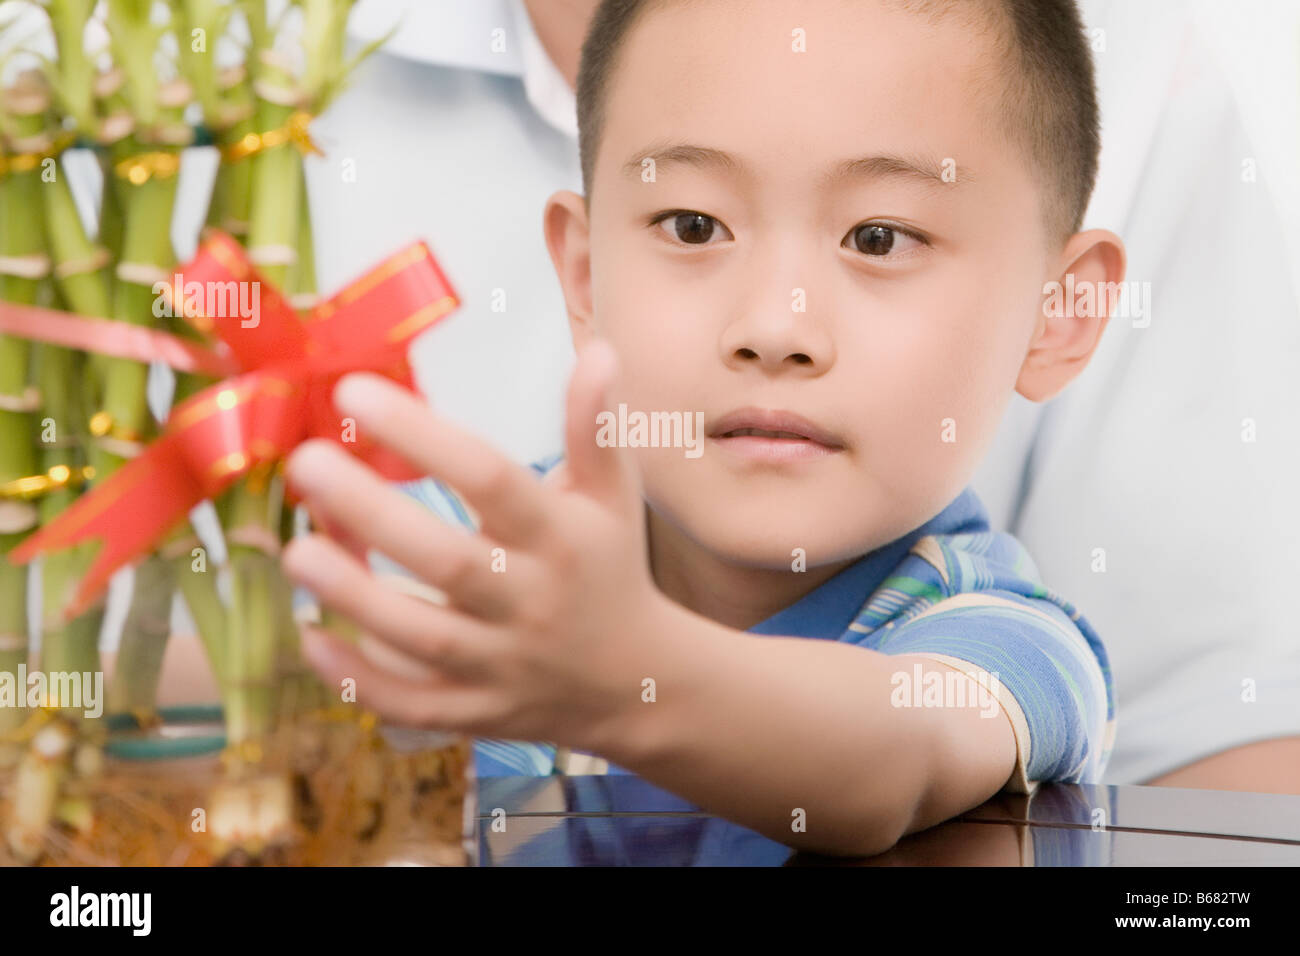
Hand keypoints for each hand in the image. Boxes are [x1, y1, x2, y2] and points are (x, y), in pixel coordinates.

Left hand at [280, 340, 667, 753]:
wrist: (634, 681)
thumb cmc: (607, 568)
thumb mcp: (611, 497)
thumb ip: (593, 429)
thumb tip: (599, 351)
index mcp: (561, 538)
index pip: (491, 481)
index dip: (424, 436)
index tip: (353, 392)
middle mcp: (532, 602)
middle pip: (449, 563)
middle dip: (372, 514)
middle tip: (306, 464)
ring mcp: (503, 664)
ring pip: (422, 639)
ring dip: (353, 597)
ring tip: (293, 550)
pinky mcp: (476, 710)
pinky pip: (412, 704)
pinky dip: (359, 678)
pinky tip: (308, 636)